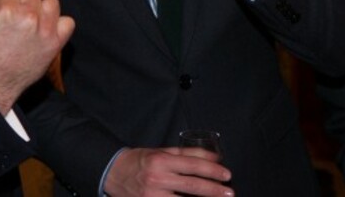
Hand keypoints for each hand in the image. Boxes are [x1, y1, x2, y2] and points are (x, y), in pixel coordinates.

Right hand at [0, 0, 74, 113]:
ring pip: (50, 2)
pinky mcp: (55, 43)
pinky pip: (68, 21)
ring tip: (30, 23)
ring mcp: (45, 30)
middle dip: (21, 3)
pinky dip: (58, 24)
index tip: (0, 12)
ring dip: (41, 10)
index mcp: (7, 10)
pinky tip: (45, 30)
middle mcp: (29, 17)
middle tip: (13, 20)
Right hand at [105, 147, 232, 195]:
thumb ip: (186, 153)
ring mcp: (154, 196)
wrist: (115, 174)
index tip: (226, 174)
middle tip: (230, 192)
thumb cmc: (141, 160)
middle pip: (192, 186)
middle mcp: (157, 179)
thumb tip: (213, 155)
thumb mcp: (161, 151)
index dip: (210, 169)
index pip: (191, 165)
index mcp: (160, 161)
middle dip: (213, 189)